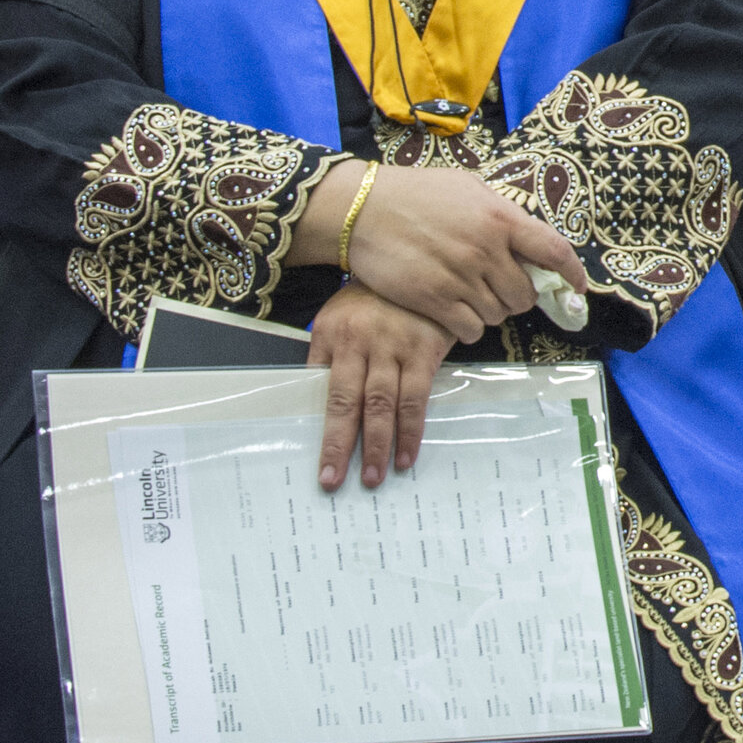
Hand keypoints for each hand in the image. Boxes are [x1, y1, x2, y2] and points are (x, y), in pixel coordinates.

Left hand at [307, 285, 454, 489]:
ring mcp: (396, 346)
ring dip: (382, 444)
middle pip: (353, 404)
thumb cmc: (372, 297)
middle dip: (346, 447)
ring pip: (385, 404)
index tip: (324, 470)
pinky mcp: (426, 348)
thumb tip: (316, 401)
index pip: (329, 395)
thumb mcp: (338, 318)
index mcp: (335, 336)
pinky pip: (418, 395)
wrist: (417, 260)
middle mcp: (363, 342)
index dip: (329, 436)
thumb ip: (327, 357)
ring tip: (377, 476)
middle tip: (340, 482)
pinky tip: (408, 453)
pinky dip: (412, 428)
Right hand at [331, 162, 574, 342]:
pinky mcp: (434, 300)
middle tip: (500, 289)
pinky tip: (456, 313)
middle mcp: (486, 249)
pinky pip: (471, 330)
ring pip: (499, 314)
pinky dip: (469, 327)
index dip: (573, 274)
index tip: (577, 288)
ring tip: (471, 295)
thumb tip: (529, 238)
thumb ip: (501, 213)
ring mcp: (460, 277)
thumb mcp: (467, 188)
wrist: (362, 210)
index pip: (555, 252)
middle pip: (526, 294)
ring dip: (491, 311)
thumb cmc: (415, 193)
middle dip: (519, 296)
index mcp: (500, 217)